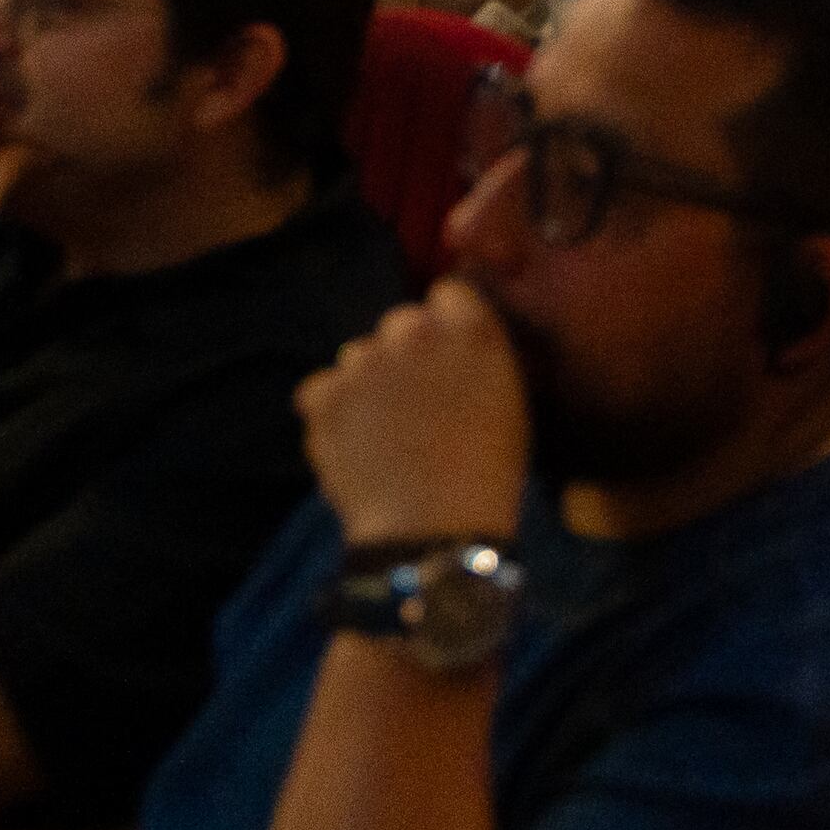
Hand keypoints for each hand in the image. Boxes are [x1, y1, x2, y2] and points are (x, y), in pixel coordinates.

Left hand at [297, 283, 530, 549]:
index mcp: (470, 330)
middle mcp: (414, 332)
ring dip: (368, 384)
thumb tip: (453, 341)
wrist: (431, 534)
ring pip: (359, 356)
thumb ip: (477, 355)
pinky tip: (357, 447)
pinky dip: (333, 414)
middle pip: (401, 323)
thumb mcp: (507, 402)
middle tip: (416, 405)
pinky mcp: (323, 395)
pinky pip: (322, 391)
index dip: (448, 327)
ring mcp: (363, 362)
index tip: (448, 361)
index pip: (448, 294)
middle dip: (406, 355)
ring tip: (386, 436)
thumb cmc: (484, 476)